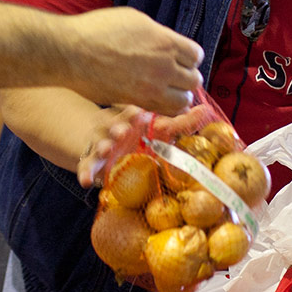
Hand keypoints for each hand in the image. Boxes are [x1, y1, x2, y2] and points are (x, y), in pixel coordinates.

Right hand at [65, 9, 203, 114]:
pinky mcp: (137, 102)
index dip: (188, 56)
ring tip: (166, 88)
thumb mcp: (135, 20)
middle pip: (193, 79)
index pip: (196, 55)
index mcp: (165, 42)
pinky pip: (164, 112)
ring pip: (183, 100)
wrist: (71, 52)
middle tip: (173, 74)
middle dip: (185, 76)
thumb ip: (158, 35)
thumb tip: (169, 46)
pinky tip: (158, 99)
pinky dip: (166, 108)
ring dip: (178, 94)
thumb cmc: (98, 31)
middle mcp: (163, 67)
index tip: (179, 56)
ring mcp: (150, 87)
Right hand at [77, 104, 218, 186]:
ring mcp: (100, 144)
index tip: (139, 114)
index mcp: (129, 118)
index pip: (130, 112)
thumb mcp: (158, 128)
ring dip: (102, 147)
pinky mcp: (91, 161)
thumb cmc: (140, 134)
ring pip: (99, 144)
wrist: (108, 141)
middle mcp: (113, 128)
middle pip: (112, 125)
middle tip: (123, 132)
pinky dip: (85, 173)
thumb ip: (180, 122)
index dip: (133, 113)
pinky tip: (86, 182)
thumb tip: (206, 109)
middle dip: (117, 128)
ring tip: (107, 151)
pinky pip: (86, 167)